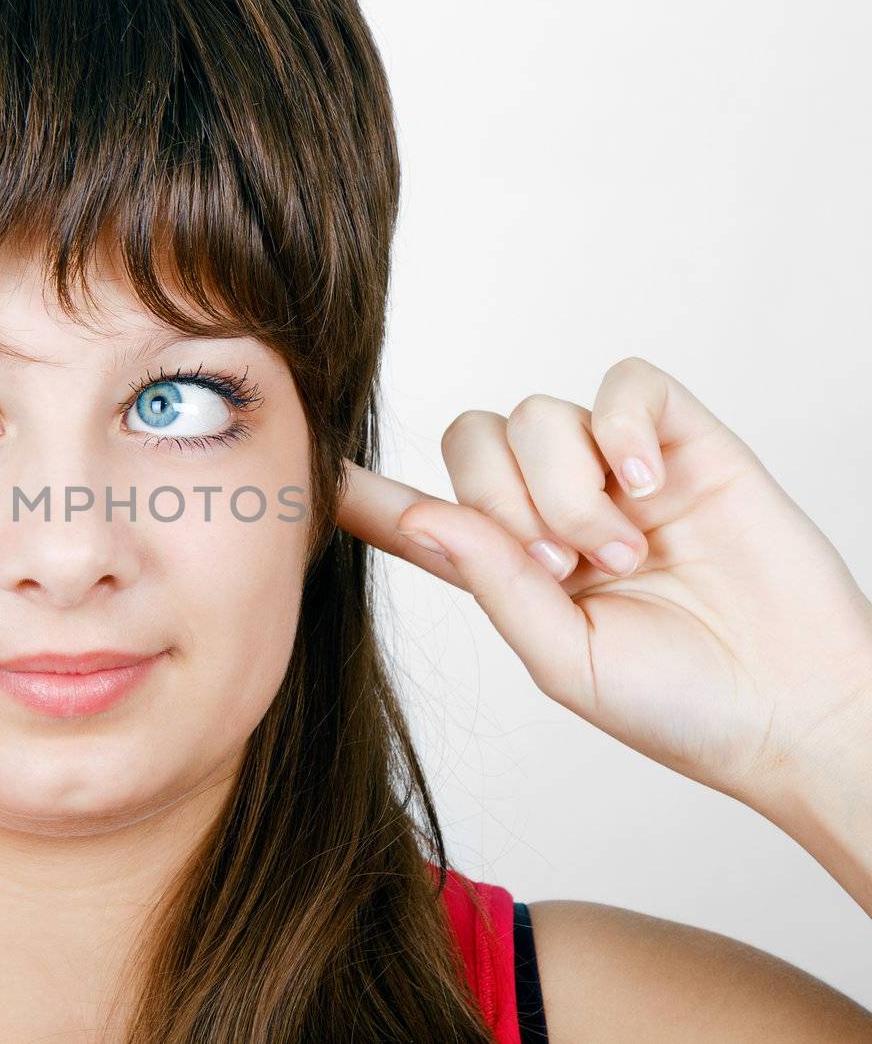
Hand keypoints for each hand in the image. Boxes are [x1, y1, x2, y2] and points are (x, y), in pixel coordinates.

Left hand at [335, 356, 871, 809]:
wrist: (795, 709)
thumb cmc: (680, 705)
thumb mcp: (561, 659)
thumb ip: (493, 582)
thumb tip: (423, 516)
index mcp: (509, 566)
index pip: (417, 511)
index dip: (362, 492)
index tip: (297, 473)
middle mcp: (552, 507)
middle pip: (472, 440)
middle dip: (504, 503)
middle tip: (567, 569)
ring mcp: (618, 469)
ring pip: (539, 417)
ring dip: (570, 489)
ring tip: (624, 555)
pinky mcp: (683, 440)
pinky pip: (623, 384)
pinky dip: (621, 428)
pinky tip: (646, 487)